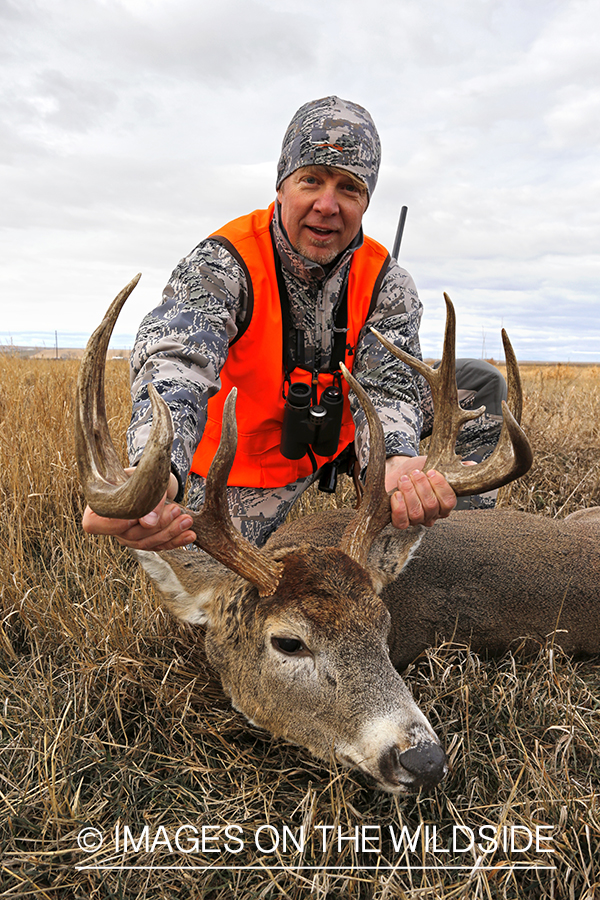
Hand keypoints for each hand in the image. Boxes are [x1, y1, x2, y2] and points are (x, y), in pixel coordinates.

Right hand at [81, 471, 196, 550]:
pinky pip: (158, 546)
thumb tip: (148, 523)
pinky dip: (176, 541)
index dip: (114, 524)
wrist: (153, 476)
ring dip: (170, 533)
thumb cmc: (142, 473)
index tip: (136, 517)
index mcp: (99, 505)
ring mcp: (126, 535)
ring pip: (145, 543)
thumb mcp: (144, 477)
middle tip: (176, 510)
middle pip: (128, 536)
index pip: (94, 524)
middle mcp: (110, 524)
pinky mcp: (145, 540)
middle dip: (156, 526)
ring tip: (187, 521)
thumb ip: (145, 498)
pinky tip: (190, 535)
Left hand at [385, 456, 456, 529]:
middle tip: (415, 473)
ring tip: (404, 479)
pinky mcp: (400, 521)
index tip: (431, 472)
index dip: (440, 487)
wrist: (397, 471)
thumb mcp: (437, 464)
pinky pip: (402, 522)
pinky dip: (399, 507)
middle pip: (431, 506)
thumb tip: (471, 464)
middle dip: (421, 486)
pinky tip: (397, 494)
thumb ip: (455, 466)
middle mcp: (432, 515)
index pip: (448, 501)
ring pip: (417, 513)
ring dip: (409, 493)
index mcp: (444, 504)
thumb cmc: (418, 470)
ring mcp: (416, 520)